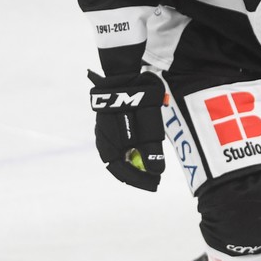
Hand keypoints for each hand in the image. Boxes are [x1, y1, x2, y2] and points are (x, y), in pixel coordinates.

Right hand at [88, 71, 165, 191]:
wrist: (125, 75)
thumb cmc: (137, 103)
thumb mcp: (148, 128)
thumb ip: (151, 150)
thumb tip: (157, 172)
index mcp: (108, 146)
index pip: (121, 172)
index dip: (139, 181)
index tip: (155, 185)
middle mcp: (103, 141)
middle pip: (120, 165)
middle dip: (138, 174)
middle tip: (155, 179)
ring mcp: (106, 132)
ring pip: (120, 154)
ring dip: (135, 162)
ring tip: (152, 167)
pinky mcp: (112, 123)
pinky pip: (121, 143)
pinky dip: (134, 150)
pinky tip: (145, 150)